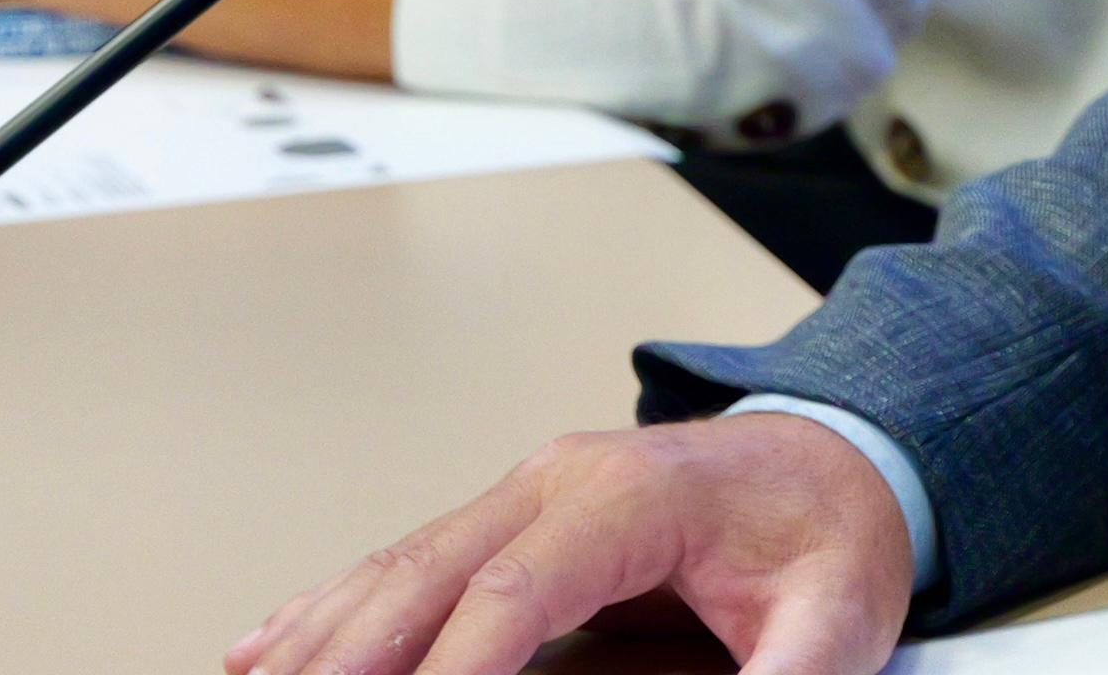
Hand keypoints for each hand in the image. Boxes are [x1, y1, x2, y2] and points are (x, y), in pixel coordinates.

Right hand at [227, 413, 912, 674]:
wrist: (842, 454)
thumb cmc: (831, 532)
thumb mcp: (838, 614)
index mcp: (632, 498)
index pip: (515, 589)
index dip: (454, 667)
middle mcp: (560, 481)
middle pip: (428, 575)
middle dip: (349, 659)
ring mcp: (528, 491)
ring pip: (397, 567)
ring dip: (319, 638)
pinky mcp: (514, 515)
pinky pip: (404, 561)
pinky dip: (329, 607)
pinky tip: (265, 649)